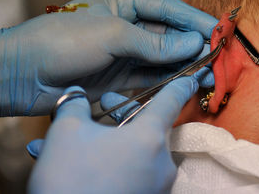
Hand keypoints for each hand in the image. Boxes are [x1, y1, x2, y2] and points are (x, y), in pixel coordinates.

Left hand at [0, 0, 216, 116]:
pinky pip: (150, 76)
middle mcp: (125, 25)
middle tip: (217, 59)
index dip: (194, 19)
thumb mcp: (113, 35)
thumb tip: (193, 45)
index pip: (167, 9)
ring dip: (184, 65)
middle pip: (168, 35)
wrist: (24, 74)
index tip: (218, 31)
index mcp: (122, 2)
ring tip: (208, 74)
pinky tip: (186, 83)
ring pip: (161, 58)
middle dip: (193, 46)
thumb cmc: (63, 41)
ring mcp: (122, 52)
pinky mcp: (118, 76)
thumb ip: (155, 44)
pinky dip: (168, 80)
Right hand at [27, 77, 197, 193]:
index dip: (180, 84)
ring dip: (112, 139)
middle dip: (122, 113)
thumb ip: (75, 105)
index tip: (192, 77)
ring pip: (136, 149)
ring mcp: (157, 184)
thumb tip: (77, 96)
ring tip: (79, 138)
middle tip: (101, 106)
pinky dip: (114, 161)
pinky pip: (133, 170)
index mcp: (150, 137)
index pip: (172, 100)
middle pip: (149, 125)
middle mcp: (161, 161)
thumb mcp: (66, 133)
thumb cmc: (71, 178)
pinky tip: (85, 162)